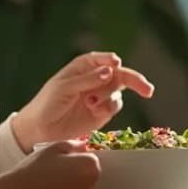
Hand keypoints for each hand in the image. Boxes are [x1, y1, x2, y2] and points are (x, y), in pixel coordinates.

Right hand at [0, 139, 99, 188]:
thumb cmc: (34, 170)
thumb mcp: (55, 147)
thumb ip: (74, 144)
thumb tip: (83, 145)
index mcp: (90, 165)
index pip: (92, 155)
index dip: (77, 154)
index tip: (65, 155)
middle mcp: (91, 184)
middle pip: (89, 170)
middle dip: (77, 166)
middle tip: (57, 164)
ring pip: (81, 182)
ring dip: (72, 178)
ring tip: (52, 175)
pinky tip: (50, 186)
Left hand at [11, 52, 155, 151]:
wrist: (41, 129)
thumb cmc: (47, 103)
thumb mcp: (64, 87)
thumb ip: (88, 79)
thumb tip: (111, 70)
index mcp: (84, 66)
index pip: (103, 59)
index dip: (111, 60)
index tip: (116, 63)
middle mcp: (96, 78)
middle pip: (121, 73)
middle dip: (134, 80)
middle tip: (147, 89)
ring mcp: (101, 95)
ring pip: (119, 90)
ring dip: (108, 95)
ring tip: (91, 103)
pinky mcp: (103, 112)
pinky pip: (115, 105)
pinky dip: (108, 107)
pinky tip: (94, 110)